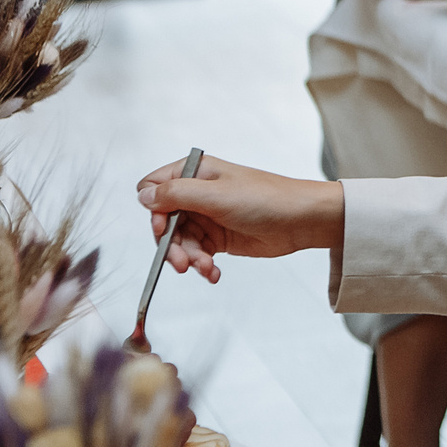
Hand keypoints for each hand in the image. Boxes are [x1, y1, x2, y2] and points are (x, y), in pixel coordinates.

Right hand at [136, 154, 344, 281]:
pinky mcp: (218, 238)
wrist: (303, 220)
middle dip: (171, 245)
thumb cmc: (266, 199)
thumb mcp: (216, 195)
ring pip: (179, 242)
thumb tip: (143, 196)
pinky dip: (202, 265)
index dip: (155, 212)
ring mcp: (208, 216)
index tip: (164, 229)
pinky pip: (197, 254)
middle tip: (183, 264)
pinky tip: (213, 274)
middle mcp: (198, 193)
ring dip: (189, 259)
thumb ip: (176, 194)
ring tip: (206, 268)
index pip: (154, 189)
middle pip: (164, 222)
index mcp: (196, 173)